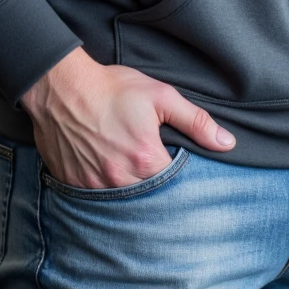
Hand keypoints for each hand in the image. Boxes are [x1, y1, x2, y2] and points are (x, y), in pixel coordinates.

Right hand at [20, 47, 235, 189]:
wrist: (61, 86)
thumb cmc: (111, 88)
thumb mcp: (160, 96)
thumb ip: (195, 121)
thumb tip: (227, 143)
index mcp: (146, 160)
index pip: (175, 185)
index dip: (179, 177)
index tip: (175, 168)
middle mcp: (120, 180)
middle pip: (149, 198)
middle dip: (155, 189)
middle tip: (150, 170)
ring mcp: (94, 185)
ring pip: (121, 202)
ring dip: (130, 192)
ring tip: (129, 173)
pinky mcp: (73, 184)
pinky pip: (94, 199)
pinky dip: (103, 190)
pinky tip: (105, 173)